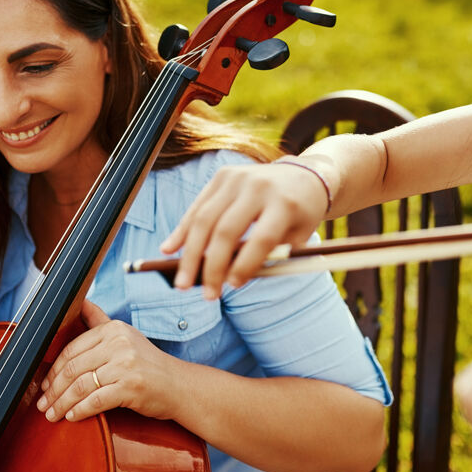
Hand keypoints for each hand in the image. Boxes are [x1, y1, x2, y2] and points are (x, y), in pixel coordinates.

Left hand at [36, 300, 184, 423]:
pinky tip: (71, 417)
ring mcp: (125, 365)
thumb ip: (100, 320)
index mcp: (114, 329)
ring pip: (80, 386)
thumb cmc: (148, 363)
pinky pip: (95, 401)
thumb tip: (81, 301)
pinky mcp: (130, 387)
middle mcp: (119, 344)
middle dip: (53, 390)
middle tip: (42, 404)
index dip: (52, 370)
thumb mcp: (126, 336)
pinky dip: (79, 411)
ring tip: (52, 414)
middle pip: (72, 368)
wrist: (178, 385)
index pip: (72, 349)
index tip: (44, 385)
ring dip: (61, 404)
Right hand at [159, 160, 327, 298]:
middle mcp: (258, 186)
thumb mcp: (297, 237)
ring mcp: (237, 178)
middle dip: (212, 267)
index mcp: (285, 203)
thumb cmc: (300, 215)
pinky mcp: (222, 175)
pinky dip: (182, 230)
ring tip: (182, 283)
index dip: (245, 265)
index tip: (233, 287)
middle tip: (206, 296)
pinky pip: (198, 206)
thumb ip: (268, 258)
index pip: (261, 238)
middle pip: (226, 230)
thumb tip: (228, 279)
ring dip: (190, 255)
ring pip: (204, 219)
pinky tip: (169, 250)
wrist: (303, 175)